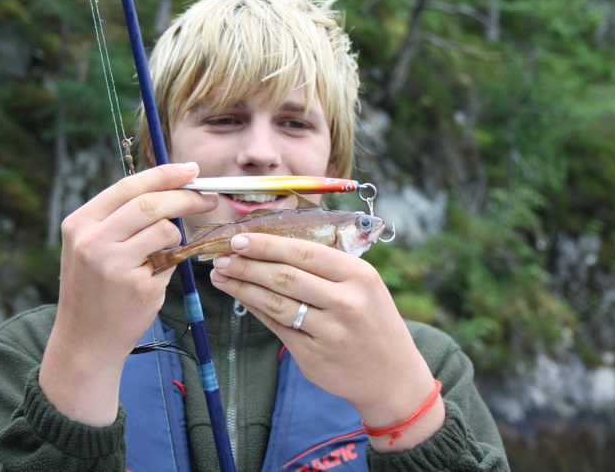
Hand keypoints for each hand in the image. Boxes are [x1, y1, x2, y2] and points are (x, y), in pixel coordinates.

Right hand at [39, 162, 216, 425]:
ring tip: (164, 252)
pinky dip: (170, 263)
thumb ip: (121, 219)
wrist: (85, 341)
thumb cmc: (96, 289)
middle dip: (186, 197)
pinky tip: (154, 278)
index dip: (164, 174)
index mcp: (79, 223)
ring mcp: (113, 264)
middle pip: (151, 203)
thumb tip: (172, 189)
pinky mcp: (136, 286)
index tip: (191, 170)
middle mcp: (92, 240)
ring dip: (176, 237)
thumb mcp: (92, 247)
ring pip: (165, 230)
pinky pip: (169, 261)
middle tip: (209, 198)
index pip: (128, 185)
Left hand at [210, 233, 444, 450]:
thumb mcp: (365, 285)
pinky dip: (255, 309)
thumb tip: (273, 245)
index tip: (240, 239)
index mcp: (359, 276)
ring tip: (222, 276)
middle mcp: (346, 303)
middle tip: (221, 257)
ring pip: (276, 302)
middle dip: (247, 264)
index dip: (267, 244)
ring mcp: (329, 333)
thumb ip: (327, 267)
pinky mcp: (313, 357)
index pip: (304, 252)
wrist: (392, 375)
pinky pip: (277, 327)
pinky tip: (241, 297)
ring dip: (243, 287)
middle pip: (285, 276)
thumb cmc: (373, 321)